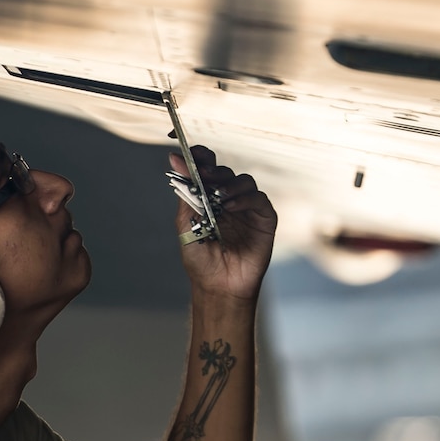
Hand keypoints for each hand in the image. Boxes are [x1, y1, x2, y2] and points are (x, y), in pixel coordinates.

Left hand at [169, 146, 276, 300]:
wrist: (219, 286)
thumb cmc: (202, 260)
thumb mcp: (186, 224)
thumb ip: (185, 193)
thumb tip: (175, 160)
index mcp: (209, 199)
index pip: (207, 169)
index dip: (200, 158)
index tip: (190, 153)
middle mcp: (229, 200)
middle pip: (224, 172)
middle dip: (213, 170)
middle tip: (204, 174)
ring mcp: (247, 208)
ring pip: (244, 181)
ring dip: (230, 184)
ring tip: (219, 196)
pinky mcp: (264, 219)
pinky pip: (258, 199)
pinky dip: (245, 199)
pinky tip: (232, 207)